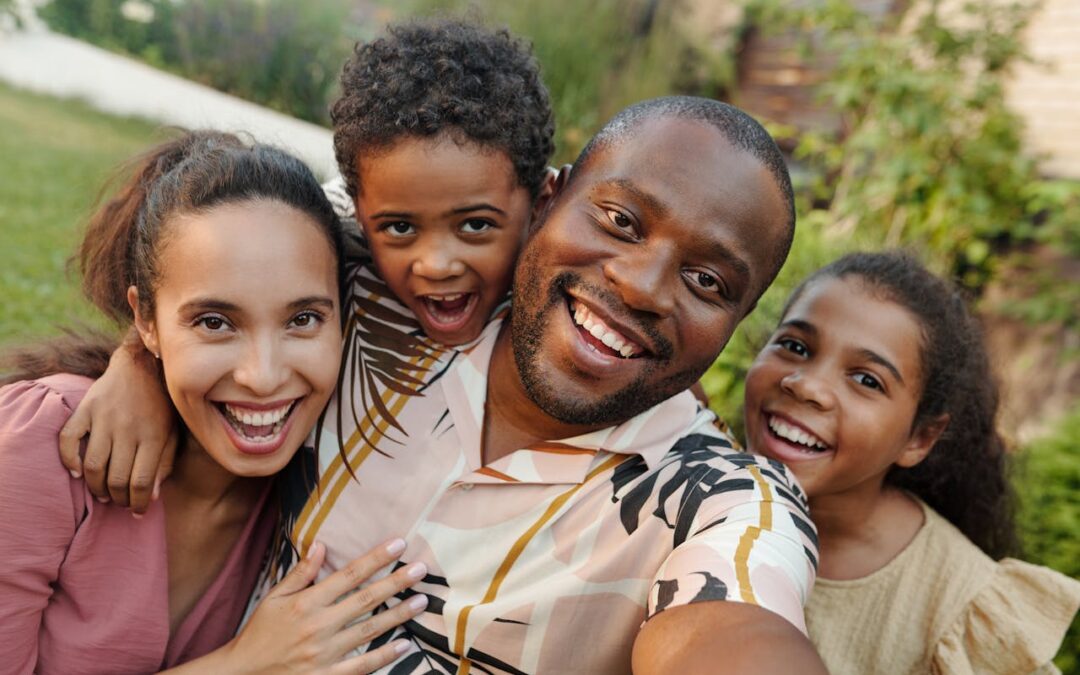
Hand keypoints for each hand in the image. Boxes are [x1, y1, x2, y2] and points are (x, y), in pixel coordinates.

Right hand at [58, 331, 176, 513]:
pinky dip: (69, 460)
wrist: (143, 364)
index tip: (137, 511)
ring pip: (93, 465)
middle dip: (118, 499)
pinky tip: (78, 472)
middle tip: (119, 502)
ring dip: (95, 487)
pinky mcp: (86, 408)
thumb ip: (165, 463)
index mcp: (154, 436)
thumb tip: (152, 495)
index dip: (138, 503)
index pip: (142, 482)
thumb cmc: (162, 403)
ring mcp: (104, 418)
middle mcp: (128, 428)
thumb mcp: (174, 431)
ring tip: (102, 493)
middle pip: (116, 478)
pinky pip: (68, 439)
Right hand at [222, 539, 426, 673]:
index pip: (348, 575)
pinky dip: (385, 656)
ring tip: (422, 601)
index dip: (376, 558)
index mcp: (306, 602)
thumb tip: (321, 545)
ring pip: (370, 630)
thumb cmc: (260, 632)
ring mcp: (324, 653)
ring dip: (398, 615)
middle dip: (396, 582)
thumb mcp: (274, 598)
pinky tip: (405, 644)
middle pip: (365, 600)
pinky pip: (362, 666)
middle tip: (422, 569)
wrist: (242, 674)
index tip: (399, 544)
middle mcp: (318, 625)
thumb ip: (300, 573)